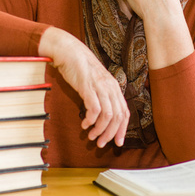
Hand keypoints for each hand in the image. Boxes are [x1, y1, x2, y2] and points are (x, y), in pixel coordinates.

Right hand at [38, 26, 128, 147]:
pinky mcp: (88, 86)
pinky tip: (84, 124)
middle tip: (100, 144)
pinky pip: (94, 109)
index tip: (117, 143)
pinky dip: (90, 120)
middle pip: (117, 117)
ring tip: (91, 136)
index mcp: (114, 87)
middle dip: (110, 134)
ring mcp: (100, 87)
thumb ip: (102, 95)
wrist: (70, 51)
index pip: (124, 113)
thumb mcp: (97, 82)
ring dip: (100, 130)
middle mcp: (110, 87)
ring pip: (107, 115)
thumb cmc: (81, 68)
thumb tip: (103, 115)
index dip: (122, 130)